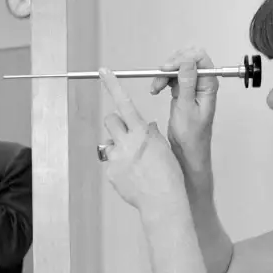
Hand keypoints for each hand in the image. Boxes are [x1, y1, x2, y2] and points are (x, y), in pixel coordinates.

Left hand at [98, 67, 187, 212]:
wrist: (163, 201)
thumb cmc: (168, 175)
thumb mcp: (163, 147)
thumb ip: (151, 134)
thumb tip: (146, 127)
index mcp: (142, 133)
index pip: (124, 102)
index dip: (112, 85)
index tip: (103, 71)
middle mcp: (126, 142)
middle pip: (110, 119)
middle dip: (117, 123)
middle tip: (127, 134)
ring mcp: (116, 158)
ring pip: (108, 141)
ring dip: (118, 145)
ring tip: (132, 160)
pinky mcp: (110, 172)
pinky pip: (111, 161)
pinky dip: (119, 165)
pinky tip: (132, 175)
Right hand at [149, 47, 218, 168]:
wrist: (187, 149)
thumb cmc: (192, 135)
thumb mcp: (187, 108)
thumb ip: (187, 83)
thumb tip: (187, 62)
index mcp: (209, 85)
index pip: (199, 58)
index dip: (182, 59)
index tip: (167, 68)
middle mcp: (202, 83)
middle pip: (187, 59)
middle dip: (171, 65)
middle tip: (160, 75)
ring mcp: (192, 86)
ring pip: (177, 67)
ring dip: (164, 74)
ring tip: (156, 87)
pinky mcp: (183, 90)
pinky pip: (172, 77)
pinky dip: (162, 80)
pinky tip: (156, 89)